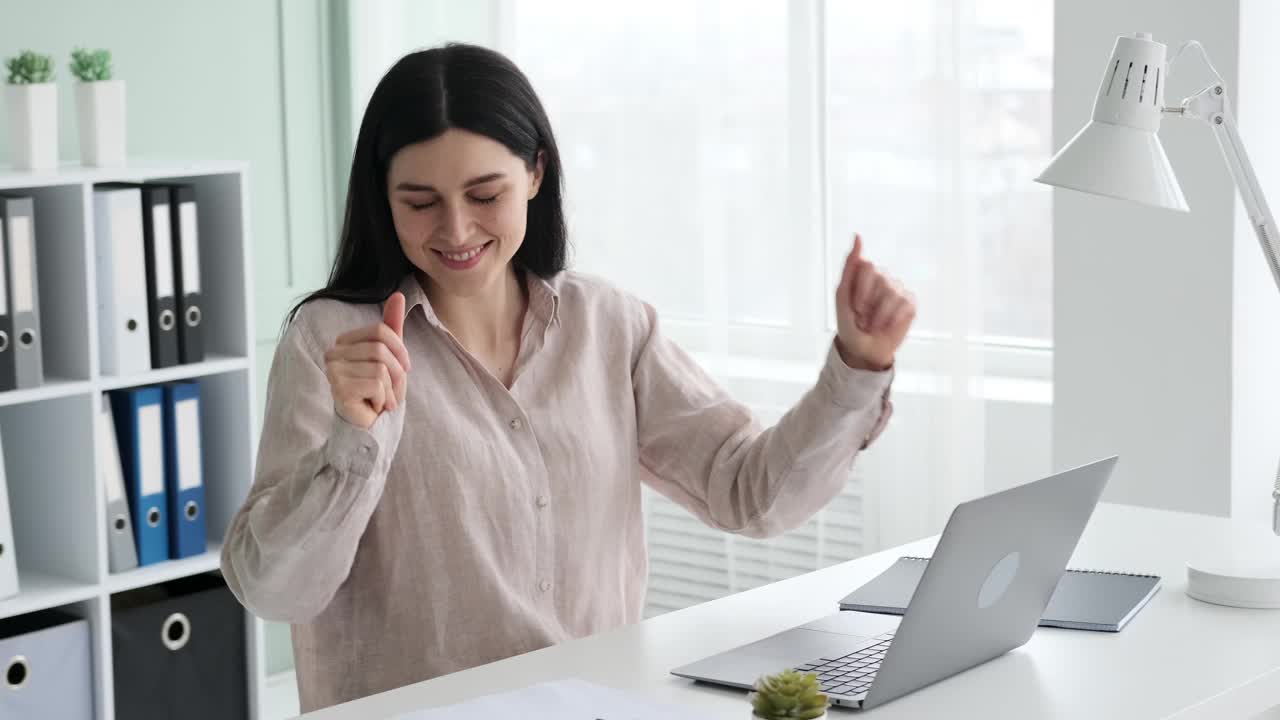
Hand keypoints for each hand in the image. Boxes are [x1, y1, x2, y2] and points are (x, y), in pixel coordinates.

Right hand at [325, 292, 410, 428]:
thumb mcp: (390, 355)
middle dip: (397, 373)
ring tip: (380, 399)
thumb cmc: (377, 391)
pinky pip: (377, 384)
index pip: (380, 330)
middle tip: (390, 390)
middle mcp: (333, 354)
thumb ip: (391, 326)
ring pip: (381, 368)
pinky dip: (384, 399)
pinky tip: (374, 407)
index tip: (403, 369)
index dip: (400, 350)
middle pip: (381, 349)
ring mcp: (333, 371)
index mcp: (344, 342)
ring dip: (391, 389)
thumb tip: (398, 294)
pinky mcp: (339, 389)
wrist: (368, 426)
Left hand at [834, 234, 915, 370]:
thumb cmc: (849, 323)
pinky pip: (905, 305)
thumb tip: (858, 236)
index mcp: (864, 273)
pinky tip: (886, 326)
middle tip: (863, 317)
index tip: (855, 307)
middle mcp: (883, 278)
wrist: (861, 350)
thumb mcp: (842, 295)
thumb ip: (850, 266)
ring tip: (872, 324)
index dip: (861, 290)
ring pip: (893, 295)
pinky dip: (892, 320)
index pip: (868, 266)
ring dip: (879, 316)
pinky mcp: (909, 304)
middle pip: (881, 280)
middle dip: (869, 304)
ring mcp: (897, 290)